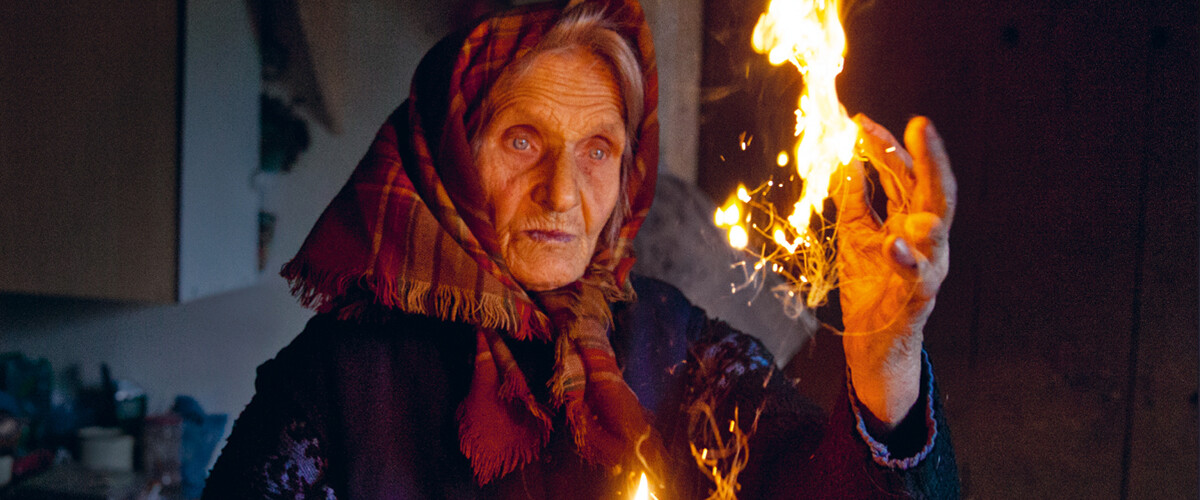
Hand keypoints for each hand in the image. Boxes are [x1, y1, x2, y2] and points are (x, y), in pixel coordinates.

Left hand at [833, 115, 954, 429]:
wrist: (872, 343)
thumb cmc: (870, 287)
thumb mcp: (856, 236)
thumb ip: (856, 202)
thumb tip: (849, 163)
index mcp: (911, 220)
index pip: (904, 175)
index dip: (886, 147)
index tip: (861, 122)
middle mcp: (926, 239)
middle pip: (933, 190)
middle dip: (927, 156)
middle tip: (918, 124)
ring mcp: (928, 267)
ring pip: (938, 230)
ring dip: (929, 201)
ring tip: (909, 171)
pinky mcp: (919, 298)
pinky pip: (919, 277)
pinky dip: (908, 258)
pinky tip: (894, 241)